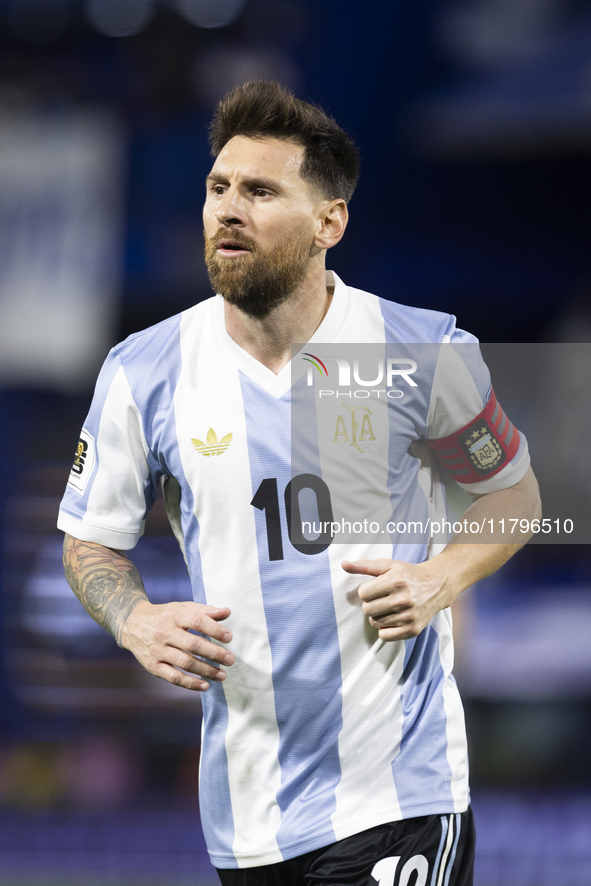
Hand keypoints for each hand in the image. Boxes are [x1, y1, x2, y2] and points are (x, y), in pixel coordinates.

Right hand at [119, 600, 233, 690]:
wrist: (132, 623)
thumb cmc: (165, 615)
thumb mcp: (182, 608)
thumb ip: (205, 611)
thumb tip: (227, 612)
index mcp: (174, 615)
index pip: (197, 621)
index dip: (214, 629)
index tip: (229, 638)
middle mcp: (164, 632)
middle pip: (192, 644)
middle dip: (214, 654)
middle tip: (230, 660)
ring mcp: (157, 650)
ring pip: (185, 663)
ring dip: (206, 670)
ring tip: (222, 675)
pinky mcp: (152, 666)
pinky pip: (173, 677)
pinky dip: (190, 683)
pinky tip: (205, 685)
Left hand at [341, 558, 451, 640]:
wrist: (436, 586)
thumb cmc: (408, 575)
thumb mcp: (388, 565)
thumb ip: (364, 566)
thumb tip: (344, 564)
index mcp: (396, 581)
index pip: (363, 593)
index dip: (366, 591)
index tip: (375, 589)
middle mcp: (403, 599)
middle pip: (367, 610)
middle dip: (371, 604)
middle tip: (382, 599)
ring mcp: (409, 616)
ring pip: (375, 623)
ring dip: (378, 616)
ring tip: (389, 607)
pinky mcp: (413, 630)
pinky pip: (385, 636)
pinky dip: (385, 629)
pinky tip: (393, 619)